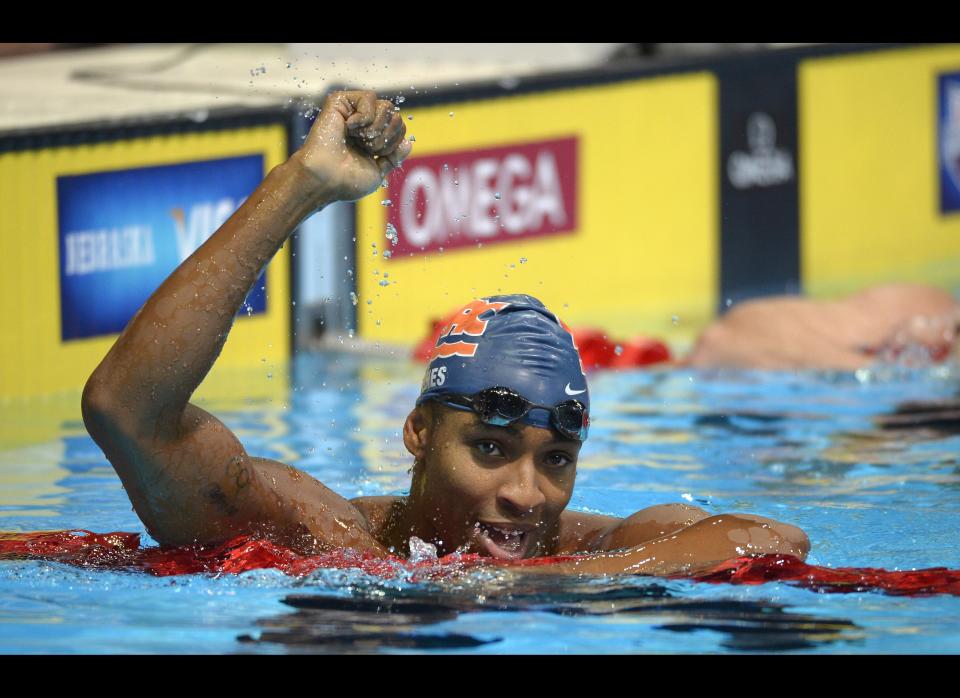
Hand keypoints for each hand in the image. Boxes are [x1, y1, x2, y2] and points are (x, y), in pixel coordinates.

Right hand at [293, 90, 412, 204]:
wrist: (325, 179)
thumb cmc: (346, 181)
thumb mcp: (378, 172)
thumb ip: (394, 157)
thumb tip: (408, 142)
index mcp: (371, 138)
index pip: (399, 128)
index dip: (394, 142)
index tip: (376, 155)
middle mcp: (363, 123)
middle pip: (396, 116)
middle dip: (386, 137)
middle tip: (367, 148)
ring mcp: (352, 111)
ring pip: (387, 107)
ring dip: (376, 129)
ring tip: (359, 139)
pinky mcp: (341, 101)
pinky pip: (369, 98)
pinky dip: (365, 116)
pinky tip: (350, 127)